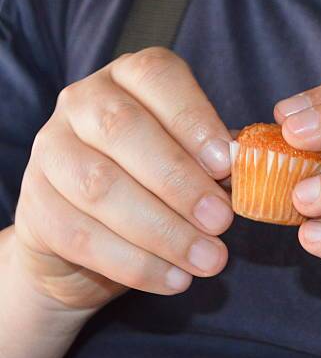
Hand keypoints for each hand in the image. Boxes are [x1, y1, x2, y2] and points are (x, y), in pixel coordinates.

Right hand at [11, 47, 232, 312]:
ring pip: (99, 186)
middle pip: (122, 129)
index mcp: (128, 79)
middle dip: (179, 181)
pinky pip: (82, 236)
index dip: (193, 119)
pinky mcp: (36, 206)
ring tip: (209, 260)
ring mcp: (51, 151)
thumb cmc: (156, 184)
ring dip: (163, 230)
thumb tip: (247, 170)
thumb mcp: (191, 161)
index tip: (225, 164)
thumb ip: (214, 160)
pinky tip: (176, 279)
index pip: (156, 77)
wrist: (90, 233)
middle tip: (222, 222)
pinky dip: (136, 264)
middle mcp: (81, 103)